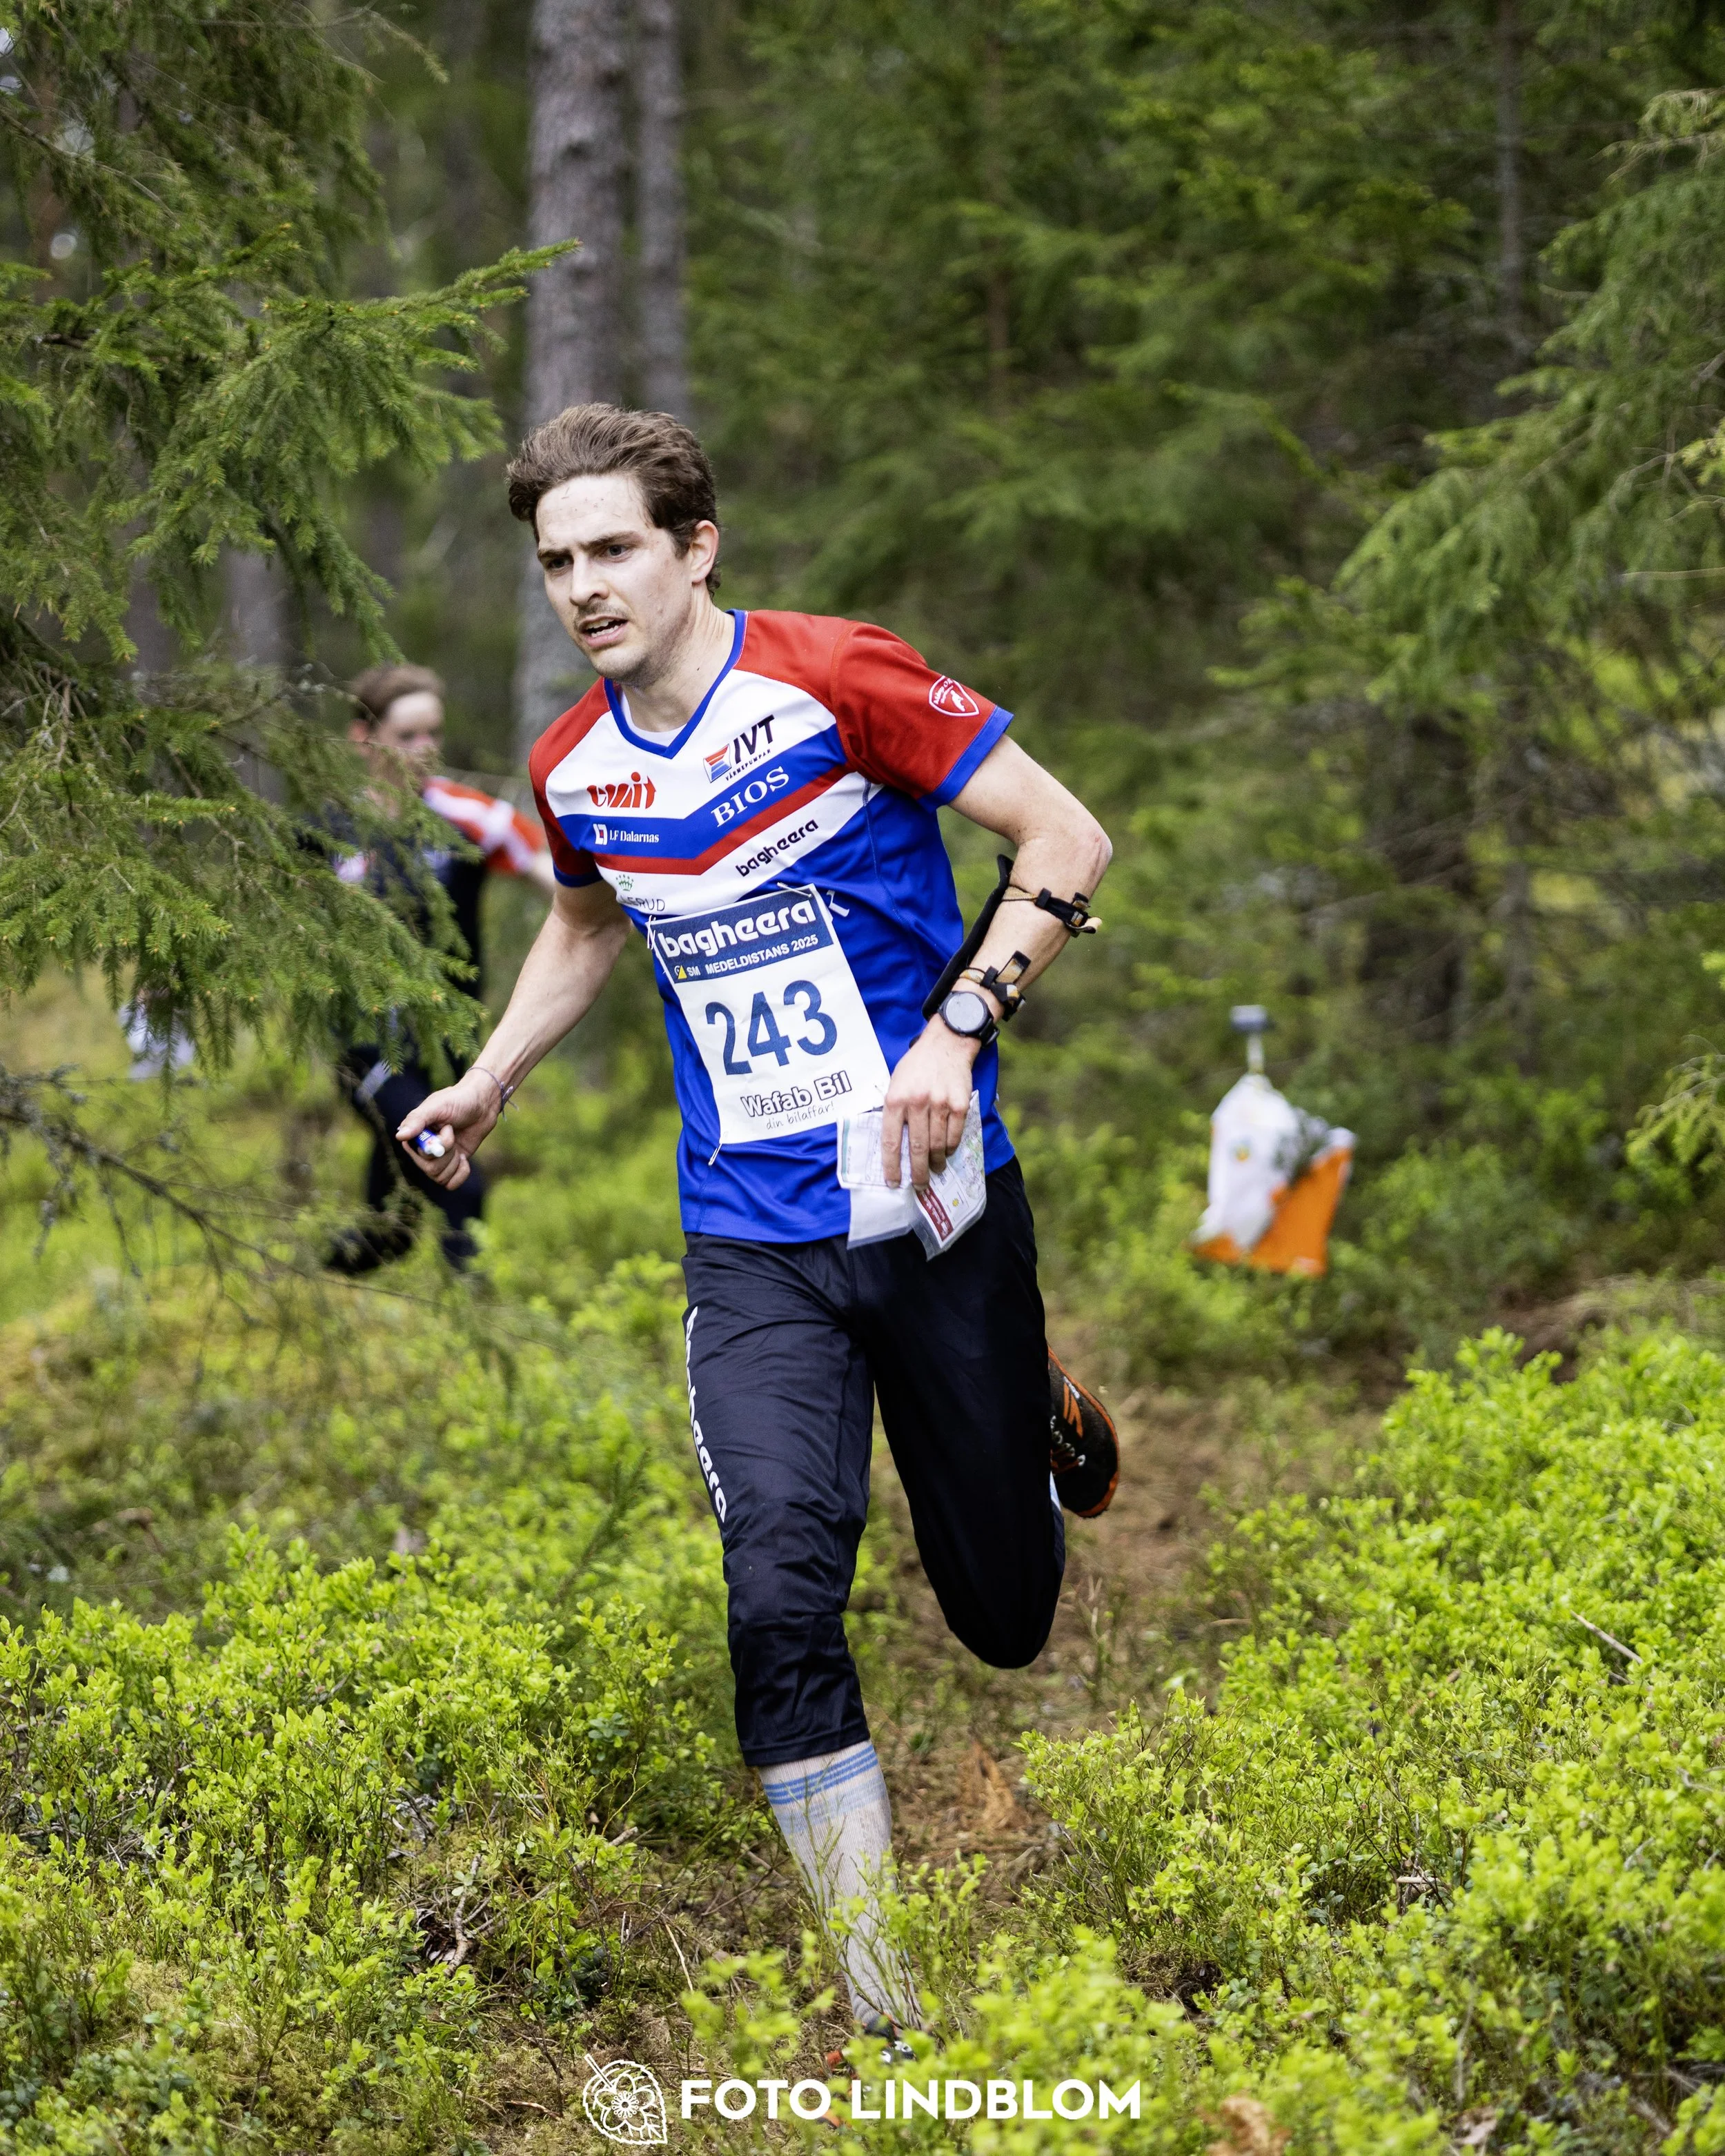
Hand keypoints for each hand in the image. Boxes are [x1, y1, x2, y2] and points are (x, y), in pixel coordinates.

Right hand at [395, 1067, 505, 1190]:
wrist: (483, 1104)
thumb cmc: (458, 1099)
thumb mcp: (437, 1106)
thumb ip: (417, 1120)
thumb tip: (399, 1136)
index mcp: (415, 1135)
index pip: (417, 1156)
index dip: (434, 1147)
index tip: (446, 1129)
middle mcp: (423, 1149)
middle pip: (430, 1169)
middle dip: (447, 1153)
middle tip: (453, 1132)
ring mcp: (439, 1158)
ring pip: (440, 1178)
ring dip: (454, 1162)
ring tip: (458, 1144)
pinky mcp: (453, 1164)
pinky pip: (450, 1183)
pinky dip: (460, 1174)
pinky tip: (464, 1159)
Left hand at [881, 1019, 977, 1187]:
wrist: (946, 1044)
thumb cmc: (916, 1066)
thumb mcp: (895, 1083)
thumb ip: (894, 1110)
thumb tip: (895, 1145)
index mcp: (896, 1099)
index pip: (891, 1141)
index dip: (892, 1166)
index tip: (894, 1183)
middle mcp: (917, 1103)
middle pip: (917, 1149)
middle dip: (917, 1173)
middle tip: (919, 1186)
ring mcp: (940, 1104)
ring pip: (937, 1145)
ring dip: (935, 1163)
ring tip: (934, 1170)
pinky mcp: (960, 1104)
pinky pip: (955, 1135)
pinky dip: (950, 1148)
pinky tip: (946, 1152)